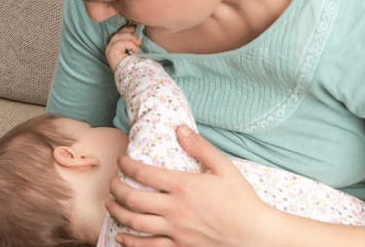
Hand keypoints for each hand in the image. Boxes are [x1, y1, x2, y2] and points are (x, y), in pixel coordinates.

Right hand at [106, 25, 140, 71]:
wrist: (134, 76)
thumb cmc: (137, 64)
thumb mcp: (136, 49)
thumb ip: (135, 41)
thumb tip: (139, 29)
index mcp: (116, 46)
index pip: (120, 32)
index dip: (128, 28)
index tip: (137, 27)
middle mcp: (111, 47)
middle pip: (119, 32)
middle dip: (130, 31)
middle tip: (139, 33)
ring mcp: (109, 49)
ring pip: (119, 36)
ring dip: (132, 39)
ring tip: (139, 45)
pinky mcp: (111, 51)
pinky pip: (122, 43)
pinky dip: (131, 46)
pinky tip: (136, 52)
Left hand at [106, 125, 274, 246]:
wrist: (253, 233)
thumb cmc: (241, 199)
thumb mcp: (223, 167)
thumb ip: (200, 147)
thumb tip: (180, 128)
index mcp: (183, 185)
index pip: (143, 173)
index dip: (127, 165)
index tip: (121, 161)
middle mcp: (174, 208)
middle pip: (132, 199)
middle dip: (116, 190)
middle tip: (112, 184)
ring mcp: (175, 230)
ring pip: (134, 222)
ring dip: (117, 213)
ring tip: (111, 205)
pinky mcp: (179, 246)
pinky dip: (130, 242)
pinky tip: (121, 237)